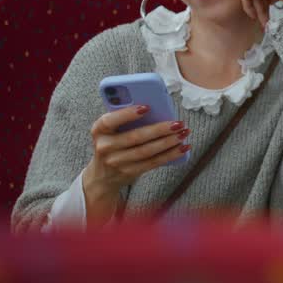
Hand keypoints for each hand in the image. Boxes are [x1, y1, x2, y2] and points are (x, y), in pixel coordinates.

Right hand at [82, 105, 189, 225]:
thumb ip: (125, 119)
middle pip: (136, 137)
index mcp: (99, 130)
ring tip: (184, 133)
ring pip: (147, 151)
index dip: (128, 114)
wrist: (103, 176)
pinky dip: (170, 155)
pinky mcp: (129, 172)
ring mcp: (116, 162)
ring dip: (169, 142)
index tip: (147, 107)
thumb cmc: (113, 143)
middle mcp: (105, 146)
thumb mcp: (111, 130)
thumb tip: (157, 108)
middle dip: (160, 129)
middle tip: (178, 123)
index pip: (110, 120)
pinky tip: (183, 148)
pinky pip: (153, 162)